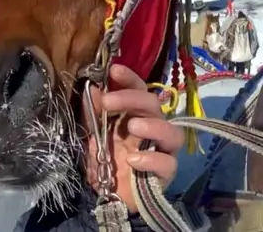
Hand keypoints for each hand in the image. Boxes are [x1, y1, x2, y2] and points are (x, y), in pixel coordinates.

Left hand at [81, 64, 184, 212]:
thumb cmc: (101, 157)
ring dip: (153, 126)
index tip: (114, 70)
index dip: (130, 79)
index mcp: (133, 114)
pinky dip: (151, 160)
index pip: (139, 90)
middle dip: (132, 99)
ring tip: (132, 127)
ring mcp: (160, 151)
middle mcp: (151, 129)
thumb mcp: (90, 132)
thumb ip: (92, 112)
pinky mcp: (164, 174)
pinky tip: (132, 160)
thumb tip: (92, 88)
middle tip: (108, 102)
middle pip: (154, 106)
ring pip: (173, 133)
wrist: (102, 193)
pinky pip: (168, 165)